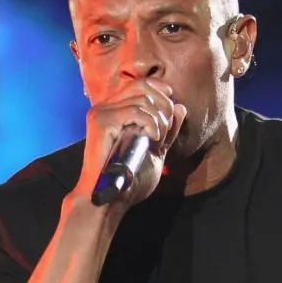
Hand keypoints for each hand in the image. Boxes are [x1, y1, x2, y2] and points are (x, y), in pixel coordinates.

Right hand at [74, 79, 187, 210]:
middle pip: (142, 86)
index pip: (140, 84)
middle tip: (166, 128)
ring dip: (158, 119)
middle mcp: (105, 107)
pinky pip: (135, 111)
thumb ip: (168, 130)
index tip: (172, 102)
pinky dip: (150, 123)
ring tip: (158, 138)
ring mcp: (101, 113)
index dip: (160, 88)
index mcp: (114, 111)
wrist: (111, 198)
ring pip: (141, 99)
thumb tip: (180, 107)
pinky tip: (153, 138)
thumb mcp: (156, 151)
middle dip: (163, 105)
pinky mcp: (101, 122)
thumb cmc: (130, 180)